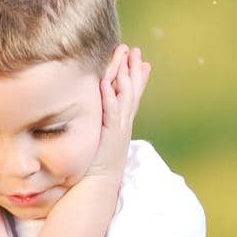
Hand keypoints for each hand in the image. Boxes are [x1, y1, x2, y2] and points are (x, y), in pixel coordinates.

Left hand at [83, 44, 150, 180]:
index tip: (140, 60)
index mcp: (121, 124)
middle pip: (132, 91)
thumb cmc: (95, 166)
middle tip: (135, 50)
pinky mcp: (109, 135)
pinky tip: (105, 84)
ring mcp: (118, 129)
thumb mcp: (103, 141)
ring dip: (124, 76)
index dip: (137, 77)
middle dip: (133, 69)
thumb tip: (100, 117)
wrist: (97, 186)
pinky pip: (110, 112)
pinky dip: (108, 98)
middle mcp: (123, 124)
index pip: (132, 96)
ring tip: (125, 57)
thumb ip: (104, 125)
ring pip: (124, 97)